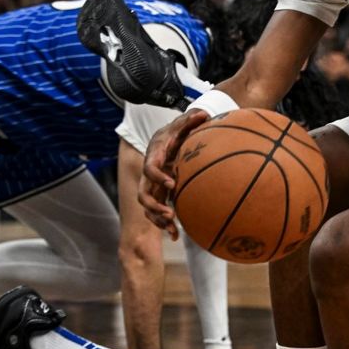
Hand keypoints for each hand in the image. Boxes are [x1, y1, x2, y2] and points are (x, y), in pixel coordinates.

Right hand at [138, 108, 209, 237]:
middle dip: (154, 206)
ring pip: (148, 208)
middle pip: (143, 194)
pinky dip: (164, 225)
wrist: (170, 141)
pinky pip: (157, 213)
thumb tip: (204, 114)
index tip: (172, 184)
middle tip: (170, 214)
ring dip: (158, 219)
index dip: (158, 177)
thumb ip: (191, 119)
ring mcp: (153, 186)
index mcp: (154, 157)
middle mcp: (150, 174)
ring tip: (172, 228)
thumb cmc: (177, 133)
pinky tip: (176, 235)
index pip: (150, 168)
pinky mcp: (159, 195)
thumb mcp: (183, 124)